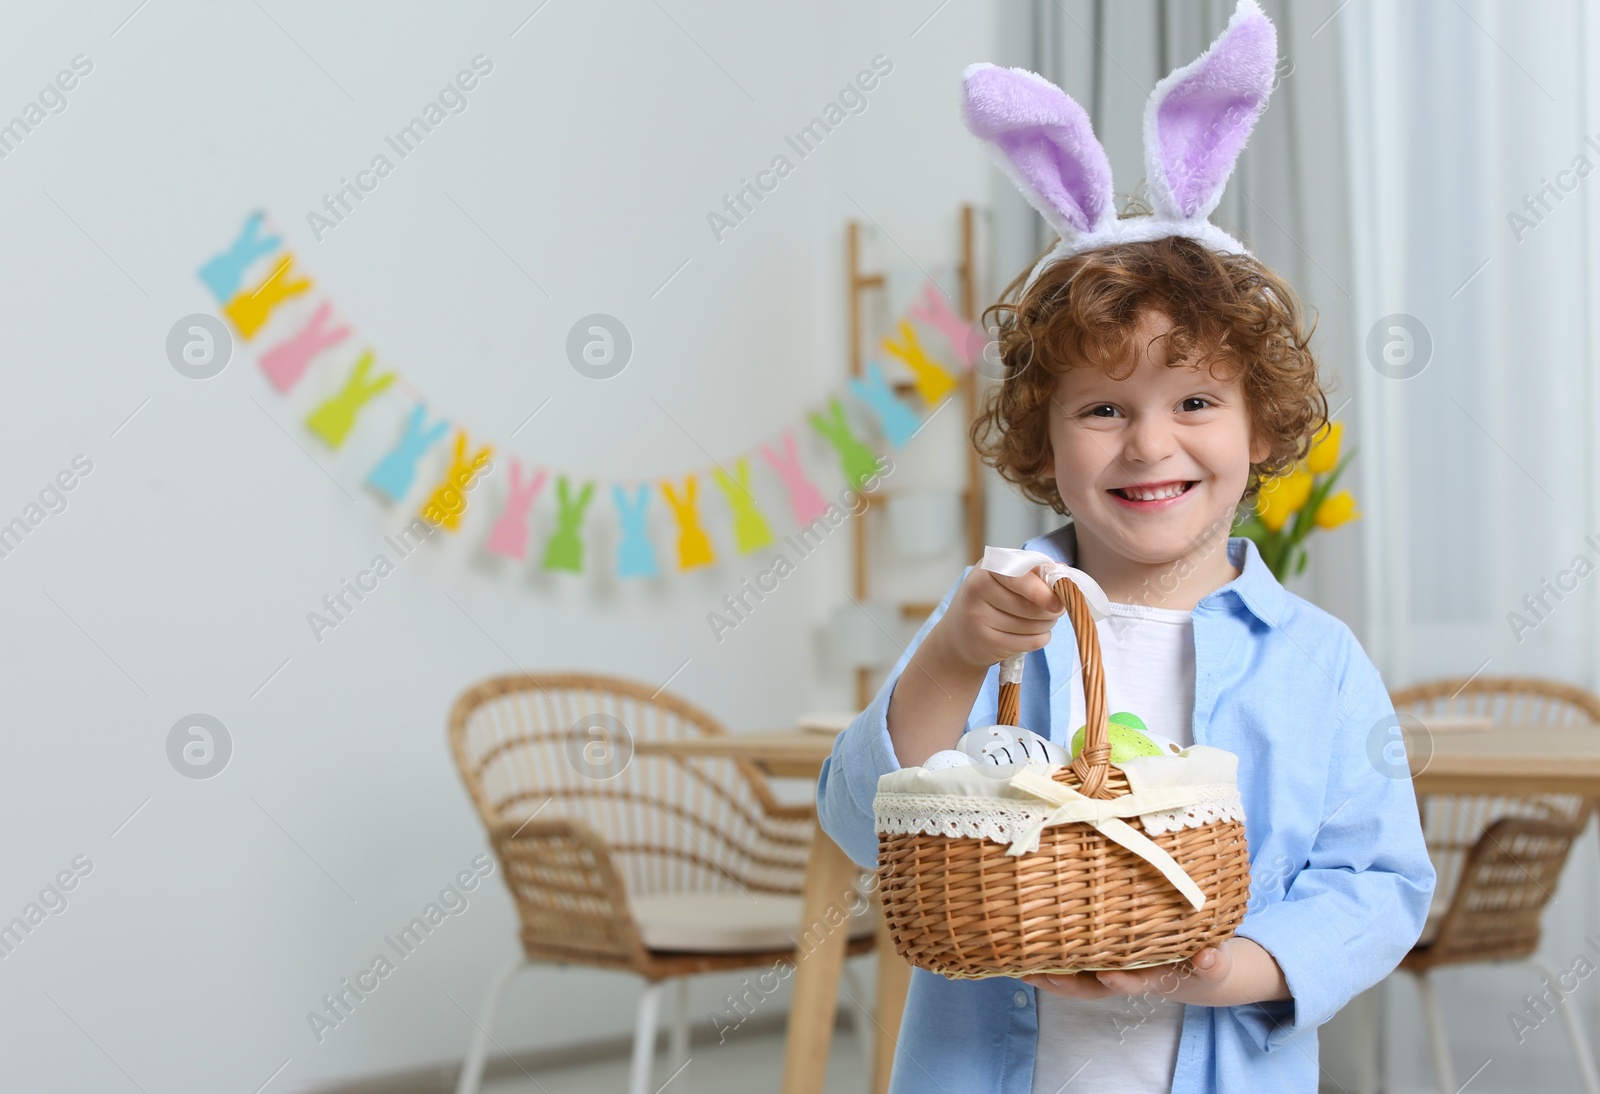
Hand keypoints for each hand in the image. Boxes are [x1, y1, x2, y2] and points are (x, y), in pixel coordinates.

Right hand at [931, 566, 1063, 670]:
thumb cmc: (990, 599)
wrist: (959, 633)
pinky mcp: (987, 644)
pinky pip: (1030, 643)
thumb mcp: (1004, 577)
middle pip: (1030, 606)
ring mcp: (979, 619)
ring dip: (1046, 625)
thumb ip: (1033, 571)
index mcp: (986, 568)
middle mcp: (977, 591)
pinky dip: (1039, 639)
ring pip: (1033, 626)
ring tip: (1039, 620)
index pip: (1020, 579)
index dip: (1043, 591)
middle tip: (1054, 609)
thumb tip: (1063, 572)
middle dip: (1052, 611)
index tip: (1059, 602)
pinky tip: (1031, 634)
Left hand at [1022, 942, 1242, 1007]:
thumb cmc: (1201, 960)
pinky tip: (1025, 950)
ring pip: (1077, 979)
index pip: (1134, 982)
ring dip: (1051, 975)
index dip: (1122, 980)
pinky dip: (1050, 960)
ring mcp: (1112, 967)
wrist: (1196, 966)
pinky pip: (1072, 963)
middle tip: (1047, 974)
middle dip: (1070, 984)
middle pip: (1093, 987)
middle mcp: (1125, 975)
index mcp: (1151, 977)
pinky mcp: (1102, 955)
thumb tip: (1208, 957)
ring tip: (1024, 967)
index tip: (1109, 975)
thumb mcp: (1214, 964)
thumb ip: (1211, 962)